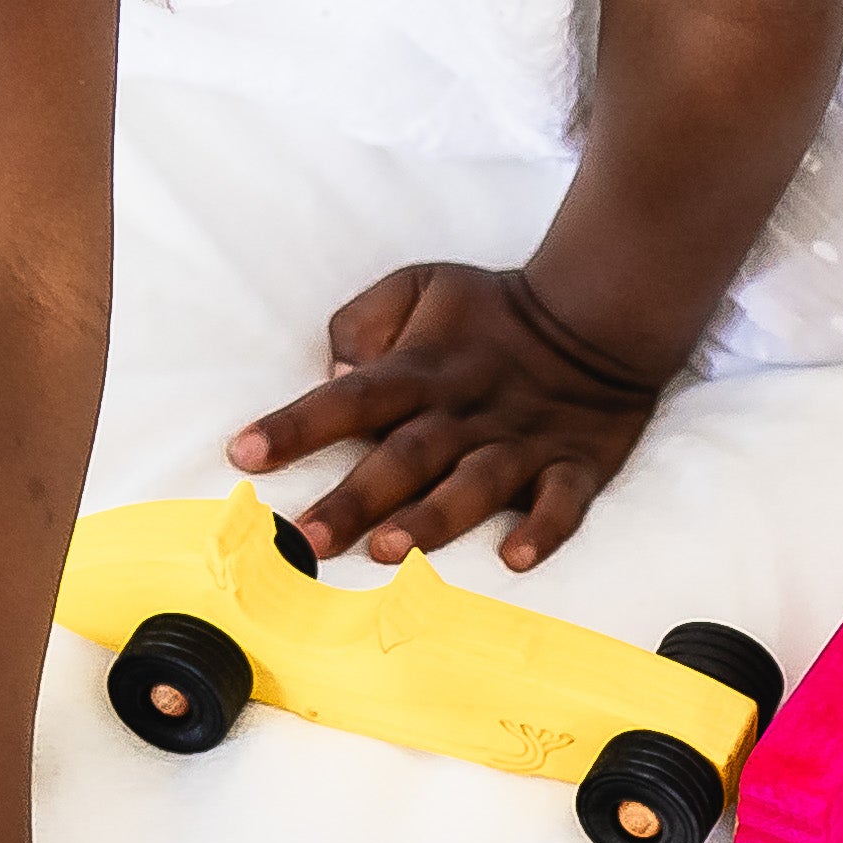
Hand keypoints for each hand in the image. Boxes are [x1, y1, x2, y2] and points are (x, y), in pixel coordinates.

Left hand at [231, 261, 662, 569]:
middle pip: (404, 456)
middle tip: (307, 538)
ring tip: (392, 550)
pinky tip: (517, 557)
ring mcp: (522, 441)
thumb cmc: (491, 311)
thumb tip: (333, 373)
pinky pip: (563, 500)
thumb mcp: (421, 285)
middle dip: (355, 497)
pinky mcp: (574, 464)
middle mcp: (466, 411)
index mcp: (423, 369)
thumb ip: (366, 321)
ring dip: (434, 517)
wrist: (597, 314)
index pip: (350, 396)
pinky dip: (544, 528)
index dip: (298, 424)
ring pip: (475, 483)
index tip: (246, 454)